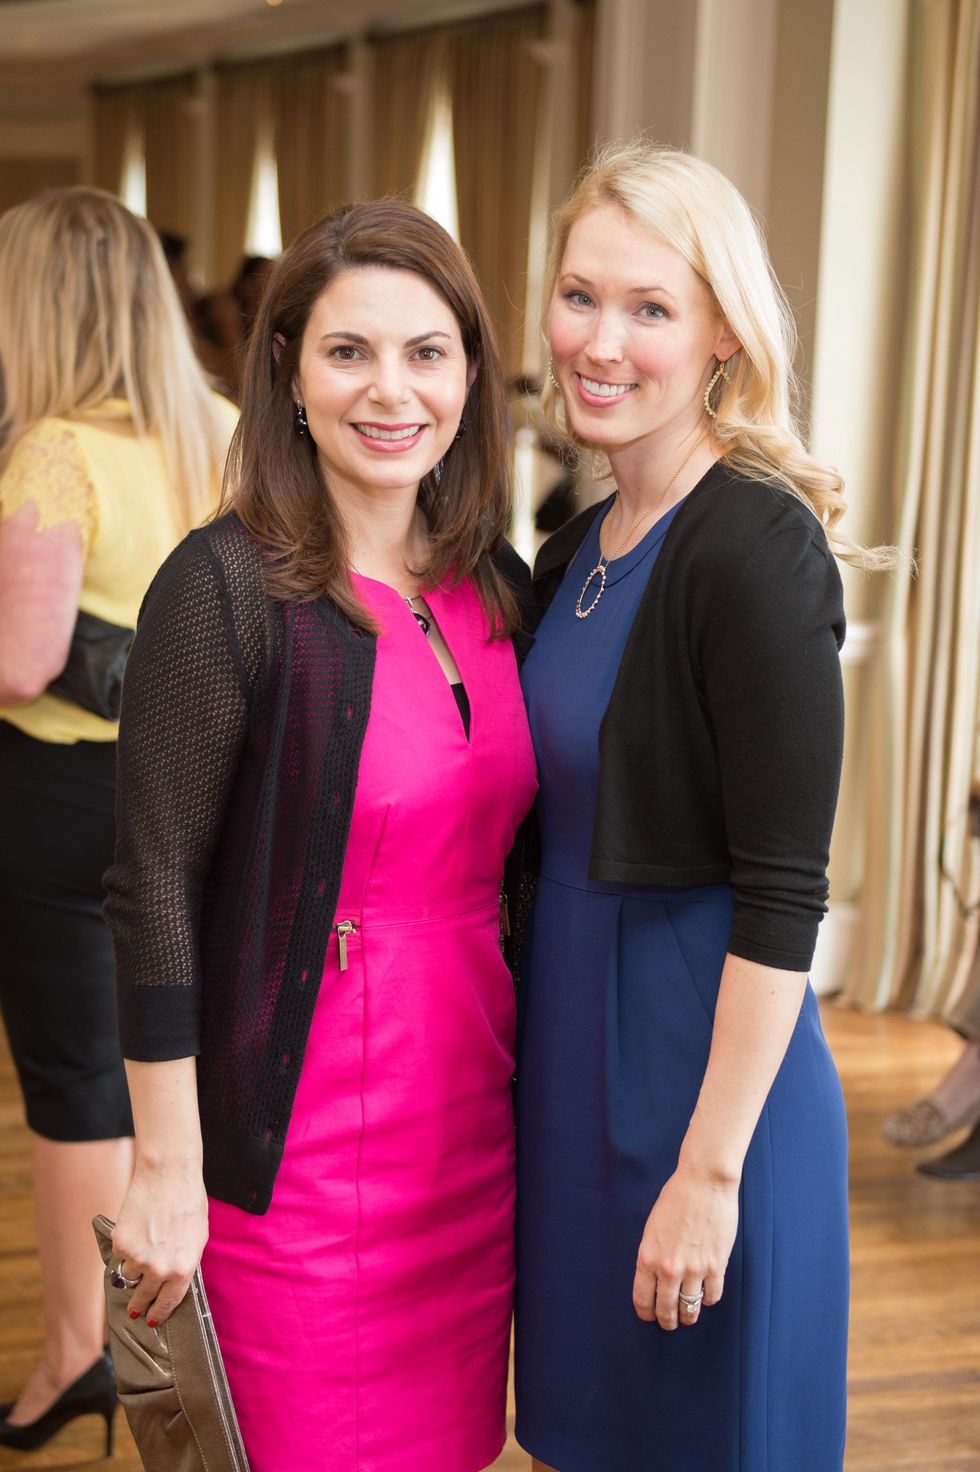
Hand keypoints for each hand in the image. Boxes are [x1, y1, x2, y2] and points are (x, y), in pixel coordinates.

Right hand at [110, 1163, 208, 1327]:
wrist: (169, 1174)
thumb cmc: (188, 1202)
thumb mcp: (198, 1238)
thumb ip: (185, 1263)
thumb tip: (173, 1282)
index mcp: (184, 1270)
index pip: (168, 1304)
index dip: (158, 1314)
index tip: (151, 1320)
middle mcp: (160, 1269)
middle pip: (143, 1298)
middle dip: (139, 1304)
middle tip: (135, 1308)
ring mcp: (138, 1258)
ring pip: (129, 1276)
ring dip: (133, 1269)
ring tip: (143, 1248)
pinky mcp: (121, 1244)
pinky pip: (120, 1257)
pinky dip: (125, 1249)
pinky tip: (136, 1231)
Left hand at [632, 1164, 737, 1330]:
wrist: (704, 1183)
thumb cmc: (676, 1198)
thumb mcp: (653, 1227)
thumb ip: (653, 1254)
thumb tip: (656, 1277)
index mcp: (648, 1257)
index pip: (643, 1299)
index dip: (646, 1313)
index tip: (649, 1317)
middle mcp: (669, 1268)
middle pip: (666, 1309)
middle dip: (667, 1321)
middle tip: (669, 1324)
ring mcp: (694, 1269)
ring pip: (691, 1308)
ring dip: (689, 1316)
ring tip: (688, 1317)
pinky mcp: (716, 1266)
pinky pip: (713, 1295)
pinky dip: (709, 1300)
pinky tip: (706, 1297)